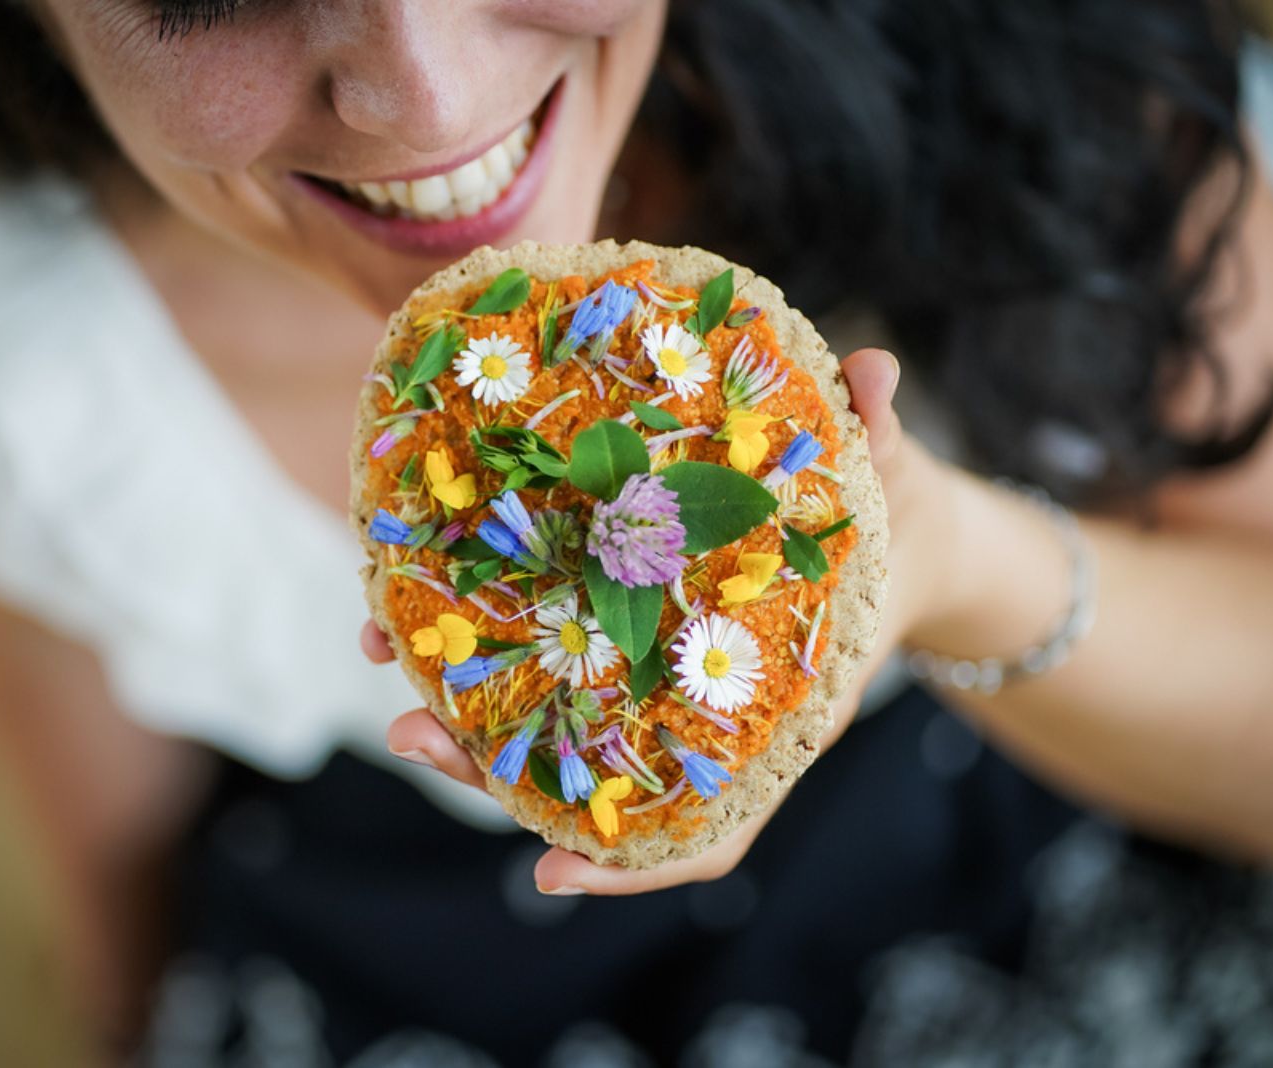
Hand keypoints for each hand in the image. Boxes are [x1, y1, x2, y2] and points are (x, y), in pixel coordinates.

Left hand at [362, 348, 946, 893]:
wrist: (884, 533)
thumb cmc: (883, 529)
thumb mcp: (889, 483)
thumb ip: (880, 431)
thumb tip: (875, 366)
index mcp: (770, 716)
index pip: (704, 826)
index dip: (627, 868)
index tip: (545, 874)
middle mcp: (698, 714)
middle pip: (589, 778)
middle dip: (493, 769)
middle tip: (411, 737)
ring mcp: (653, 679)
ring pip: (548, 723)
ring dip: (458, 705)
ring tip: (382, 648)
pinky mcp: (623, 631)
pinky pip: (546, 657)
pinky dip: (482, 641)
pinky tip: (418, 606)